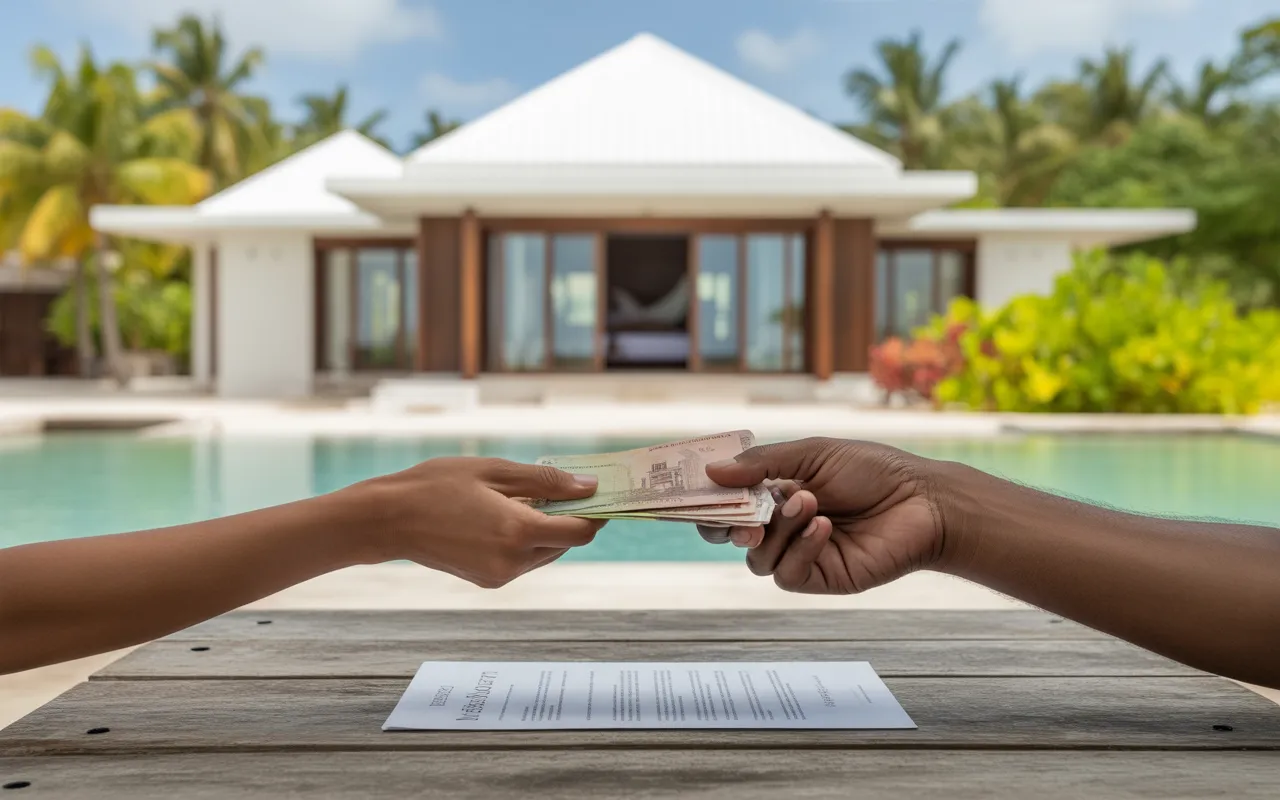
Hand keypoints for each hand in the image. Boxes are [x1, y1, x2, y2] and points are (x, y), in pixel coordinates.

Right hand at [353, 458, 603, 587]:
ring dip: (545, 529)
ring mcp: (499, 575)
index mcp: (518, 532)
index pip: (580, 532)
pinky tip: (502, 515)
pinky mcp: (487, 580)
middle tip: (560, 487)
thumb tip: (589, 487)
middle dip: (568, 518)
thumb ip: (546, 481)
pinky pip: (522, 560)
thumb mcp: (494, 471)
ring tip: (520, 498)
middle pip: (564, 543)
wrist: (387, 519)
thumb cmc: (437, 486)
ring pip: (544, 553)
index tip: (599, 494)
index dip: (595, 514)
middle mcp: (513, 561)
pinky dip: (524, 540)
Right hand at [696, 438, 942, 593]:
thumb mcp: (812, 455)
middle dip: (729, 525)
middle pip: (731, 536)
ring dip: (778, 529)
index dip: (710, 500)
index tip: (697, 491)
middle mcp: (783, 525)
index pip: (730, 502)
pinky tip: (823, 527)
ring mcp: (800, 554)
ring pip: (757, 557)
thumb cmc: (873, 472)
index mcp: (777, 492)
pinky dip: (800, 548)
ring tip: (809, 503)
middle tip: (743, 514)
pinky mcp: (820, 577)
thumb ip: (762, 464)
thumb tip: (711, 471)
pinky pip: (787, 573)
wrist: (921, 501)